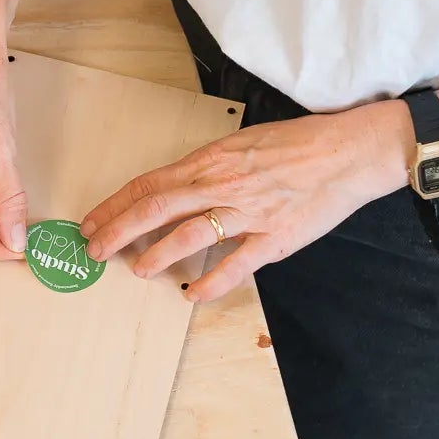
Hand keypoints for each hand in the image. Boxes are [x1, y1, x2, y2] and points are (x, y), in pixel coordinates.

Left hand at [81, 102, 410, 300]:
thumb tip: (177, 188)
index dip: (114, 205)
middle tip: (95, 250)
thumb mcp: (242, 144)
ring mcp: (246, 213)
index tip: (91, 222)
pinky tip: (192, 294)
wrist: (347, 152)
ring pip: (187, 235)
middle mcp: (221, 185)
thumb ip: (208, 168)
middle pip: (154, 208)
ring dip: (155, 255)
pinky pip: (234, 265)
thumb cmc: (298, 144)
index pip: (148, 185)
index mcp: (210, 161)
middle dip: (117, 231)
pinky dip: (210, 283)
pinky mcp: (272, 238)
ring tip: (136, 270)